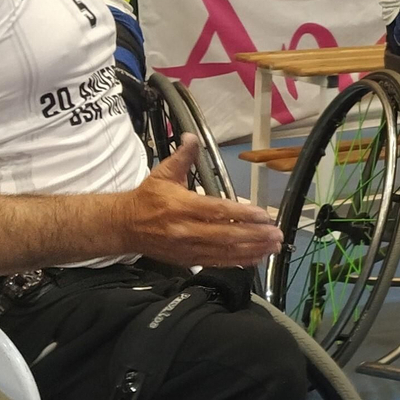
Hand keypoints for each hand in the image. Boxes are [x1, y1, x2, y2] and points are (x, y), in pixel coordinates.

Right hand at [121, 135, 283, 266]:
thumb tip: (192, 137)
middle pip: (226, 235)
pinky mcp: (188, 259)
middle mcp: (186, 229)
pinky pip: (218, 262)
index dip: (242, 213)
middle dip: (255, 235)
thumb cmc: (147, 198)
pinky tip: (257, 257)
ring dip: (252, 249)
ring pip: (225, 251)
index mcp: (182, 206)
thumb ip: (182, 157)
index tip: (263, 215)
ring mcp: (188, 247)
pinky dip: (239, 261)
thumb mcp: (163, 174)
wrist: (123, 226)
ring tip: (273, 246)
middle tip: (276, 233)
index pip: (218, 211)